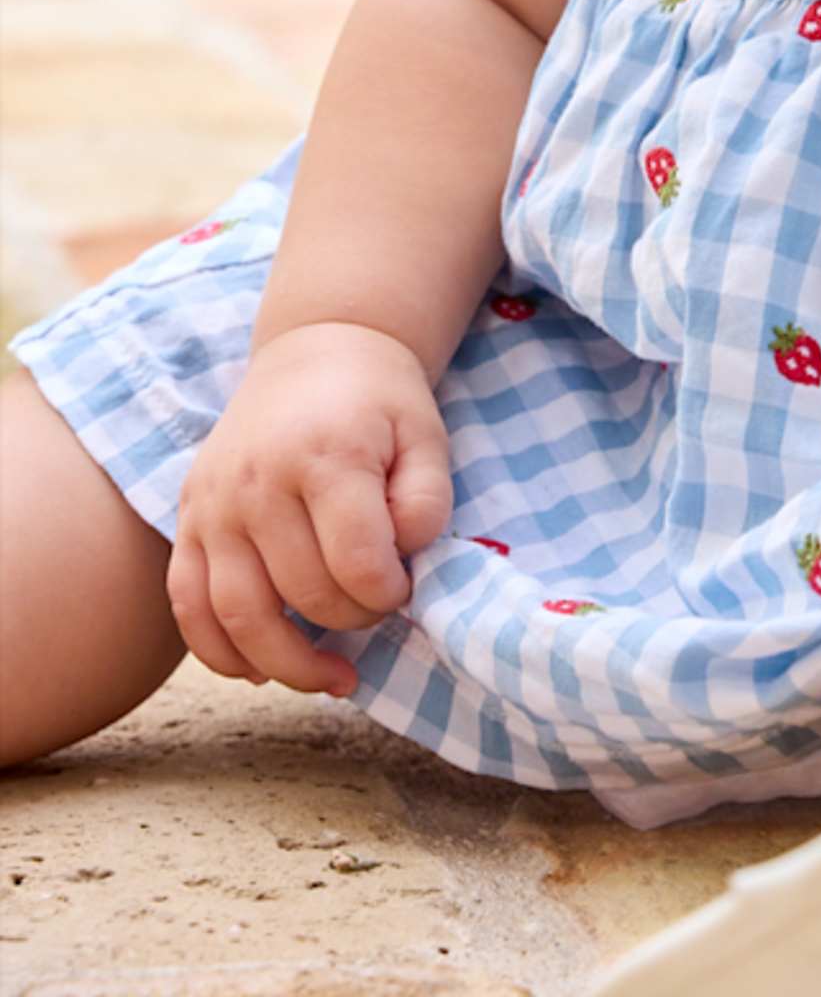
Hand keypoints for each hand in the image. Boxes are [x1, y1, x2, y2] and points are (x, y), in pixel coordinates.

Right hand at [169, 321, 451, 699]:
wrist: (315, 350)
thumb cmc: (378, 402)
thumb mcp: (425, 436)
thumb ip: (427, 501)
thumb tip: (403, 560)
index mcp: (325, 455)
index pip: (357, 563)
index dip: (391, 592)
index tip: (407, 582)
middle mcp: (258, 482)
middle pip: (303, 594)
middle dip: (353, 620)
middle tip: (379, 607)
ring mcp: (214, 504)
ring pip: (236, 616)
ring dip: (287, 664)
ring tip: (332, 676)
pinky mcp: (188, 520)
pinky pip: (187, 607)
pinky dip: (219, 653)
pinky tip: (262, 668)